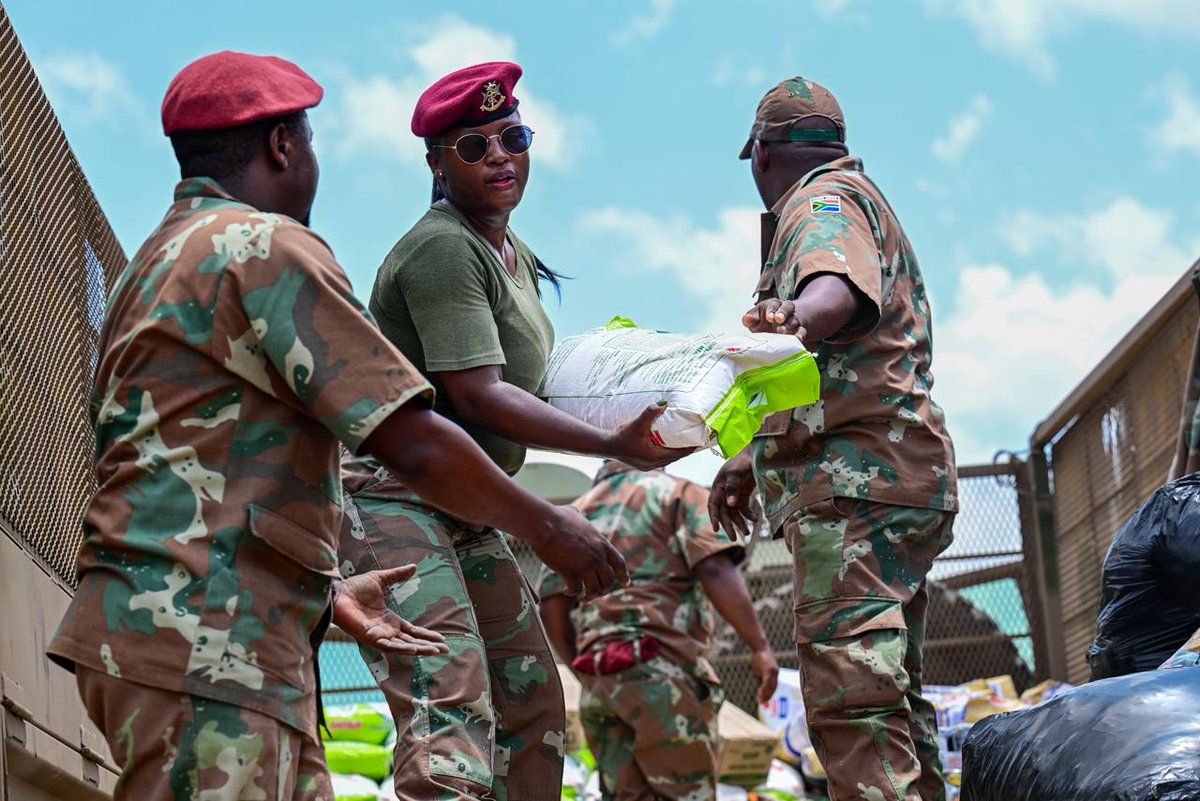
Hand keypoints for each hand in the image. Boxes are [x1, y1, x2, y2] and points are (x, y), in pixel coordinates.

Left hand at [331, 565, 449, 655]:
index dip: (427, 634)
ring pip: (404, 646)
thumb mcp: (381, 579)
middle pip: (412, 641)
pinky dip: (402, 649)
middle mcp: (387, 630)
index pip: (413, 631)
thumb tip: (414, 566)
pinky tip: (415, 650)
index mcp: (390, 620)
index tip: (442, 638)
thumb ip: (397, 575)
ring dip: (420, 650)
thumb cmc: (354, 587)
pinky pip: (388, 646)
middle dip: (429, 646)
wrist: (337, 592)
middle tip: (445, 650)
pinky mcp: (370, 638)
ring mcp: (379, 636)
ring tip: (436, 651)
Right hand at [532, 506, 629, 600]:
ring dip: (590, 596)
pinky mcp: (571, 573)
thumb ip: (579, 517)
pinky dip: (572, 593)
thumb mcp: (575, 514)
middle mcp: (598, 556)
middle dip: (604, 590)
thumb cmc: (556, 517)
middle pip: (609, 581)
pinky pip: (576, 590)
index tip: (625, 584)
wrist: (545, 523)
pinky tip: (566, 591)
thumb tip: (574, 511)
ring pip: (595, 590)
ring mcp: (585, 566)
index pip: (619, 563)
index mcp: (602, 543)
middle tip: (596, 593)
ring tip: (583, 597)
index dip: (624, 575)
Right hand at [608, 402, 694, 470]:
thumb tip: (664, 403)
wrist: (606, 445)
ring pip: (668, 459)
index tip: (700, 442)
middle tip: (694, 440)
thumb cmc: (621, 437)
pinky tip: (667, 445)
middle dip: (685, 449)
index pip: (679, 454)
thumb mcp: (638, 424)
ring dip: (675, 452)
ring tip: (684, 442)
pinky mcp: (643, 463)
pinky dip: (666, 453)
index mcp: (655, 457)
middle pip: (675, 457)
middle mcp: (654, 464)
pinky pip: (660, 459)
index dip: (690, 448)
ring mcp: (648, 465)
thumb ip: (650, 413)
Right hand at [708, 448, 757, 538]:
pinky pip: (743, 508)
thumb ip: (732, 489)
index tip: (716, 530)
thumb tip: (730, 505)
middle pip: (724, 512)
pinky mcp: (743, 493)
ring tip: (747, 534)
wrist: (755, 453)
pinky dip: (748, 514)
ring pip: (734, 512)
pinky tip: (756, 520)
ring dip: (740, 522)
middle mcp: (724, 492)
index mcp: (718, 487)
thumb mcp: (736, 474)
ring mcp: (734, 493)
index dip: (714, 517)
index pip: (713, 505)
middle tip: (734, 539)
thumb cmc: (742, 462)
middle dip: (728, 525)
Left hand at [743, 299, 806, 340]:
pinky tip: (798, 339)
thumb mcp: (756, 319)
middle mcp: (785, 310)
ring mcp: (794, 319)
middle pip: (787, 307)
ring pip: (794, 319)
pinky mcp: (800, 329)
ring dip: (789, 325)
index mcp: (774, 305)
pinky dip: (800, 334)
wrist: (779, 328)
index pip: (774, 304)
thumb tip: (746, 318)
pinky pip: (802, 330)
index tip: (768, 317)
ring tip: (783, 332)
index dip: (771, 310)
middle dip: (783, 313)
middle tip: (778, 320)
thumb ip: (750, 318)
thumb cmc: (764, 322)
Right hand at [751, 648, 779, 705]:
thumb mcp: (759, 671)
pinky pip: (767, 681)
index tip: (764, 702)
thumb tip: (760, 691)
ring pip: (770, 686)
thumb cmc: (759, 658)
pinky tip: (759, 693)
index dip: (769, 695)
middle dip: (768, 697)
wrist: (759, 647)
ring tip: (760, 701)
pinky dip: (764, 689)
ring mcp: (773, 671)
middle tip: (762, 704)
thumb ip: (761, 680)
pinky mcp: (769, 669)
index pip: (773, 687)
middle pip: (773, 688)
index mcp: (774, 674)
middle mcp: (776, 673)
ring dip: (766, 695)